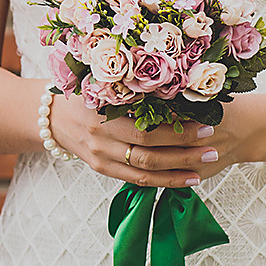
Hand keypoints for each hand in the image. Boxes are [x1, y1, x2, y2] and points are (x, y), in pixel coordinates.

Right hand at [50, 99, 220, 187]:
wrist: (52, 117)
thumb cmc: (83, 94)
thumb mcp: (101, 83)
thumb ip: (131, 87)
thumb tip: (177, 86)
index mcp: (102, 117)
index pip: (146, 131)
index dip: (177, 132)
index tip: (205, 125)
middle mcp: (100, 142)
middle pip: (148, 155)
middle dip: (184, 153)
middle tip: (213, 148)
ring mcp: (100, 159)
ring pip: (143, 173)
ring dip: (176, 173)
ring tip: (202, 170)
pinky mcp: (101, 170)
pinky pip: (134, 181)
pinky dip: (160, 182)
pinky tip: (181, 180)